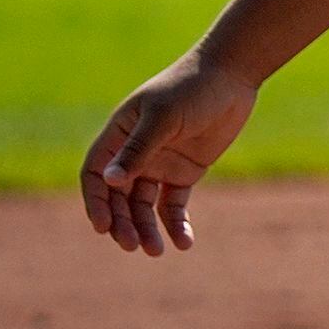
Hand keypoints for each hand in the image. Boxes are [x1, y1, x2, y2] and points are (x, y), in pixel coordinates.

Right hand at [79, 53, 258, 256]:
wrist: (232, 77)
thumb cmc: (192, 88)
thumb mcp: (164, 117)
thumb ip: (138, 149)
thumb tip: (110, 182)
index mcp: (119, 135)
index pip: (95, 175)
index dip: (96, 202)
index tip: (103, 227)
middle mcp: (134, 153)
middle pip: (118, 198)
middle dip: (122, 223)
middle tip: (133, 245)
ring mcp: (159, 164)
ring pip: (144, 206)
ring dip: (147, 229)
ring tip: (155, 251)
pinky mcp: (184, 172)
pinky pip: (173, 205)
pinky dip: (175, 224)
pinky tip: (184, 242)